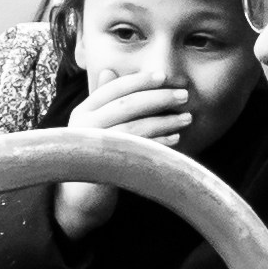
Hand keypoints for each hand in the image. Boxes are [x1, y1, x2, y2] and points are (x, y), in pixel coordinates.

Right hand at [54, 80, 194, 236]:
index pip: (114, 88)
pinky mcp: (104, 167)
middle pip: (126, 104)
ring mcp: (92, 147)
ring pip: (134, 126)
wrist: (80, 198)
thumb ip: (103, 101)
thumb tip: (109, 70)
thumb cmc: (92, 156)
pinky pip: (136, 150)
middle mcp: (84, 125)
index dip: (139, 80)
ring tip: (187, 118)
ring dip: (165, 120)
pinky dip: (159, 143)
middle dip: (158, 97)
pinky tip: (176, 140)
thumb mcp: (94, 125)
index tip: (164, 76)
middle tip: (184, 95)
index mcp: (83, 110)